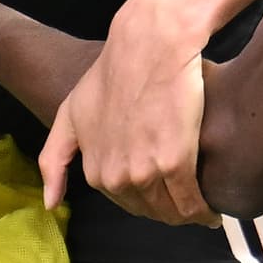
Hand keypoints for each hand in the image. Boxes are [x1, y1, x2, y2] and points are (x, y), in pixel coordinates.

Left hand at [43, 8, 217, 222]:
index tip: (166, 195)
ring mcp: (145, 172)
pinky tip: (213, 212)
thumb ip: (55, 159)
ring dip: (189, 215)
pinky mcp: (175, 161)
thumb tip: (49, 204)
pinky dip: (204, 212)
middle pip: (152, 211)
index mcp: (95, 172)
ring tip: (204, 209)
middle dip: (170, 211)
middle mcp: (117, 178)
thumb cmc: (112, 73)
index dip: (149, 202)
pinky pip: (192, 202)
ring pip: (173, 211)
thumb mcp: (70, 115)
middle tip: (189, 202)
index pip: (128, 206)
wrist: (149, 46)